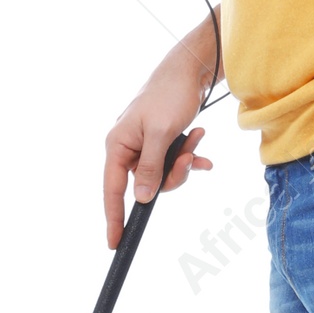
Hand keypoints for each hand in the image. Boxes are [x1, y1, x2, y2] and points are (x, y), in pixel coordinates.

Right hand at [103, 28, 216, 246]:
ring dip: (184, 161)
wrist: (189, 70)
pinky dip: (188, 157)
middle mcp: (127, 148)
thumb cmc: (169, 96)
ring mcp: (144, 145)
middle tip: (188, 158)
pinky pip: (172, 161)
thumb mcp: (161, 134)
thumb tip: (141, 199)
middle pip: (145, 185)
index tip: (114, 242)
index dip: (113, 217)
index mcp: (118, 145)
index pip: (112, 190)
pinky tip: (201, 146)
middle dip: (172, 175)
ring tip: (197, 137)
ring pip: (163, 174)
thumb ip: (151, 168)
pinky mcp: (161, 141)